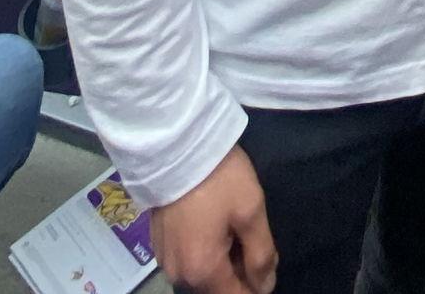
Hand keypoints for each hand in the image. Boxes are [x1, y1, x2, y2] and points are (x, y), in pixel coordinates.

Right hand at [150, 148, 276, 293]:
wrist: (177, 145)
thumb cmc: (219, 178)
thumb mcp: (250, 210)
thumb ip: (261, 254)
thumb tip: (265, 286)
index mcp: (202, 271)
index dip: (256, 285)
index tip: (265, 258)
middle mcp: (179, 274)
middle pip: (217, 289)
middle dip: (239, 272)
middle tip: (251, 235)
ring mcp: (166, 260)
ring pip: (202, 275)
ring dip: (222, 262)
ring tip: (233, 226)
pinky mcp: (159, 244)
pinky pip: (188, 260)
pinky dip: (204, 251)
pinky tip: (213, 224)